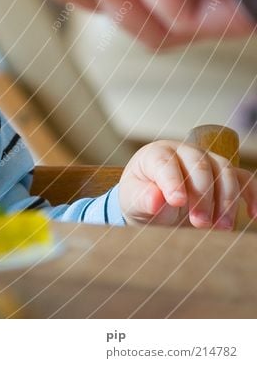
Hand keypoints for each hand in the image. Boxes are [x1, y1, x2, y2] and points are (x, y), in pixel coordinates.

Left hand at [118, 140, 256, 228]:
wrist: (154, 200)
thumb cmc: (141, 197)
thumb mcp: (134, 200)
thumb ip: (144, 199)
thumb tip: (156, 198)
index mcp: (156, 154)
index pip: (166, 162)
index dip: (172, 181)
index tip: (176, 201)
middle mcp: (184, 152)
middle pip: (199, 166)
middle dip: (202, 196)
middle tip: (199, 223)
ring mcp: (207, 160)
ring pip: (225, 171)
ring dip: (227, 200)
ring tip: (221, 227)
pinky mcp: (224, 175)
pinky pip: (244, 179)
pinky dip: (251, 194)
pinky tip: (252, 214)